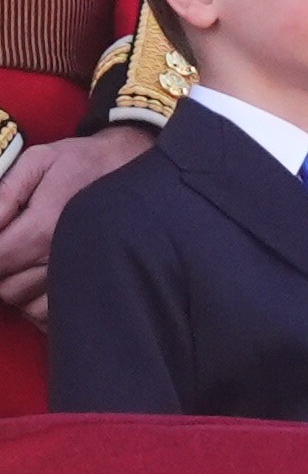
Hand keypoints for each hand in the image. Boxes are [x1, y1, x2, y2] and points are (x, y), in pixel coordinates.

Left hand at [0, 126, 153, 326]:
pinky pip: (47, 313)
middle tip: (12, 241)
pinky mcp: (86, 288)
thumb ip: (6, 191)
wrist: (130, 169)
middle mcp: (59, 259)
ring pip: (24, 302)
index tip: (1, 236)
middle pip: (5, 286)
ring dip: (17, 284)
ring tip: (27, 255)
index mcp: (42, 229)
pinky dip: (36, 302)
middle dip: (2, 267)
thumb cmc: (83, 165)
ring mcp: (76, 277)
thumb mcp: (40, 160)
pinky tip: (40, 275)